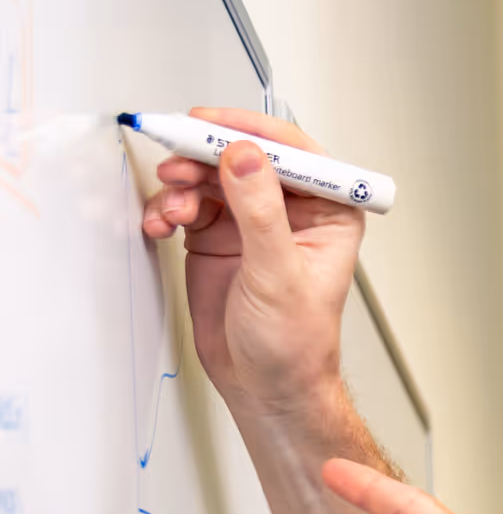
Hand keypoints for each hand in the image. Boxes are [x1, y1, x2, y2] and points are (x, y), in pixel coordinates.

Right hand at [137, 109, 359, 412]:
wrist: (264, 387)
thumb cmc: (295, 345)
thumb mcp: (279, 276)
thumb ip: (261, 213)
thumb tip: (245, 157)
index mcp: (328, 211)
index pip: (292, 151)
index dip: (250, 132)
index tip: (212, 126)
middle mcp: (291, 208)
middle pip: (243, 155)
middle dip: (205, 155)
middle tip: (177, 161)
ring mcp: (251, 218)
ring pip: (211, 174)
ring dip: (183, 183)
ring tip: (171, 207)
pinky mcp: (218, 233)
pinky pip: (188, 200)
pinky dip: (169, 206)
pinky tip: (162, 223)